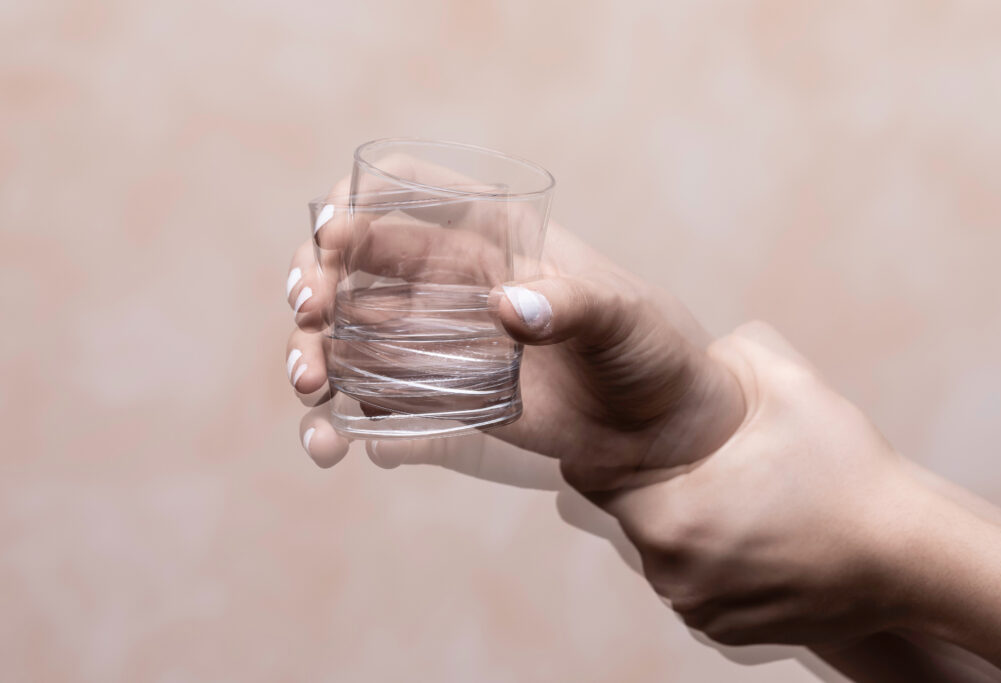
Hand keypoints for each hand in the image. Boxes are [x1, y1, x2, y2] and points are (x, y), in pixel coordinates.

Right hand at [285, 171, 745, 490]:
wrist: (660, 432)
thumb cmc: (652, 354)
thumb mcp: (624, 321)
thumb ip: (572, 306)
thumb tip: (508, 306)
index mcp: (494, 235)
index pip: (409, 191)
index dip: (356, 200)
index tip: (331, 235)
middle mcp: (454, 279)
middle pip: (356, 262)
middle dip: (315, 280)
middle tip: (309, 313)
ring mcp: (440, 339)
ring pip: (349, 331)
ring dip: (312, 351)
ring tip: (311, 386)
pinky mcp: (440, 395)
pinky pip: (372, 397)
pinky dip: (339, 419)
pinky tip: (332, 444)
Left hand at [603, 321, 931, 646]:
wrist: (910, 557)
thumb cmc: (849, 476)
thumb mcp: (790, 387)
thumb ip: (732, 351)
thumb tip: (699, 349)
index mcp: (671, 519)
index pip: (597, 477)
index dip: (611, 447)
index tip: (638, 431)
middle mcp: (673, 574)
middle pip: (633, 512)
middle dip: (658, 482)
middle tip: (701, 457)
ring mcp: (699, 608)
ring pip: (663, 549)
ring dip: (684, 521)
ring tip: (733, 493)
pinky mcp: (725, 628)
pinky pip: (694, 580)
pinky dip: (710, 557)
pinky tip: (750, 530)